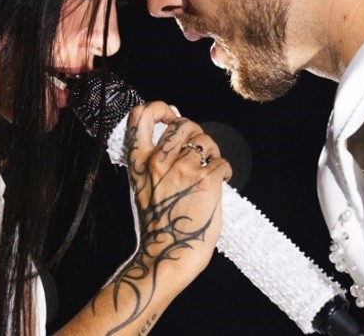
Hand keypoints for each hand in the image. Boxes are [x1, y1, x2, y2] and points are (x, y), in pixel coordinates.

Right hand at [123, 100, 231, 286]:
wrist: (167, 256)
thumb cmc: (157, 225)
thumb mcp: (143, 187)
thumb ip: (154, 161)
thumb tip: (174, 134)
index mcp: (138, 162)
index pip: (140, 115)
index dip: (158, 108)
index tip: (168, 116)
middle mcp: (158, 162)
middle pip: (183, 123)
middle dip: (195, 132)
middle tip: (198, 150)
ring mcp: (183, 170)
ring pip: (206, 141)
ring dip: (212, 153)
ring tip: (210, 169)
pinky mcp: (206, 181)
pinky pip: (222, 162)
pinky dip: (225, 171)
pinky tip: (220, 182)